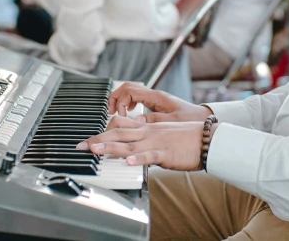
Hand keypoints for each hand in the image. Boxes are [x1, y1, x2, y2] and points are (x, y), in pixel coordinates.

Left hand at [77, 115, 209, 170]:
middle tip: (81, 146)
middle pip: (119, 135)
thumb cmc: (187, 137)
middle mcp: (148, 132)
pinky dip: (138, 159)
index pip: (120, 126)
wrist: (207, 138)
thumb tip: (135, 130)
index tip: (89, 140)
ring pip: (130, 144)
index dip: (103, 132)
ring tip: (96, 150)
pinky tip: (128, 162)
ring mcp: (156, 142)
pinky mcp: (166, 152)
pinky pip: (150, 156)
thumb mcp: (164, 130)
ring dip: (111, 147)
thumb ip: (149, 130)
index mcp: (147, 127)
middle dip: (98, 140)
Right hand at [108, 82, 210, 124]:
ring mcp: (154, 98)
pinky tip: (128, 114)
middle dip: (115, 98)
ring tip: (116, 114)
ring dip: (121, 100)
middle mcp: (154, 95)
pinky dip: (128, 103)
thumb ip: (154, 120)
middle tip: (111, 112)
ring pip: (130, 91)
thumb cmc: (191, 119)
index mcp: (156, 97)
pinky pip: (136, 98)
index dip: (120, 101)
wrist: (202, 119)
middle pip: (127, 88)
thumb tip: (136, 121)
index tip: (118, 115)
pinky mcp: (155, 103)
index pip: (130, 90)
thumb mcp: (172, 122)